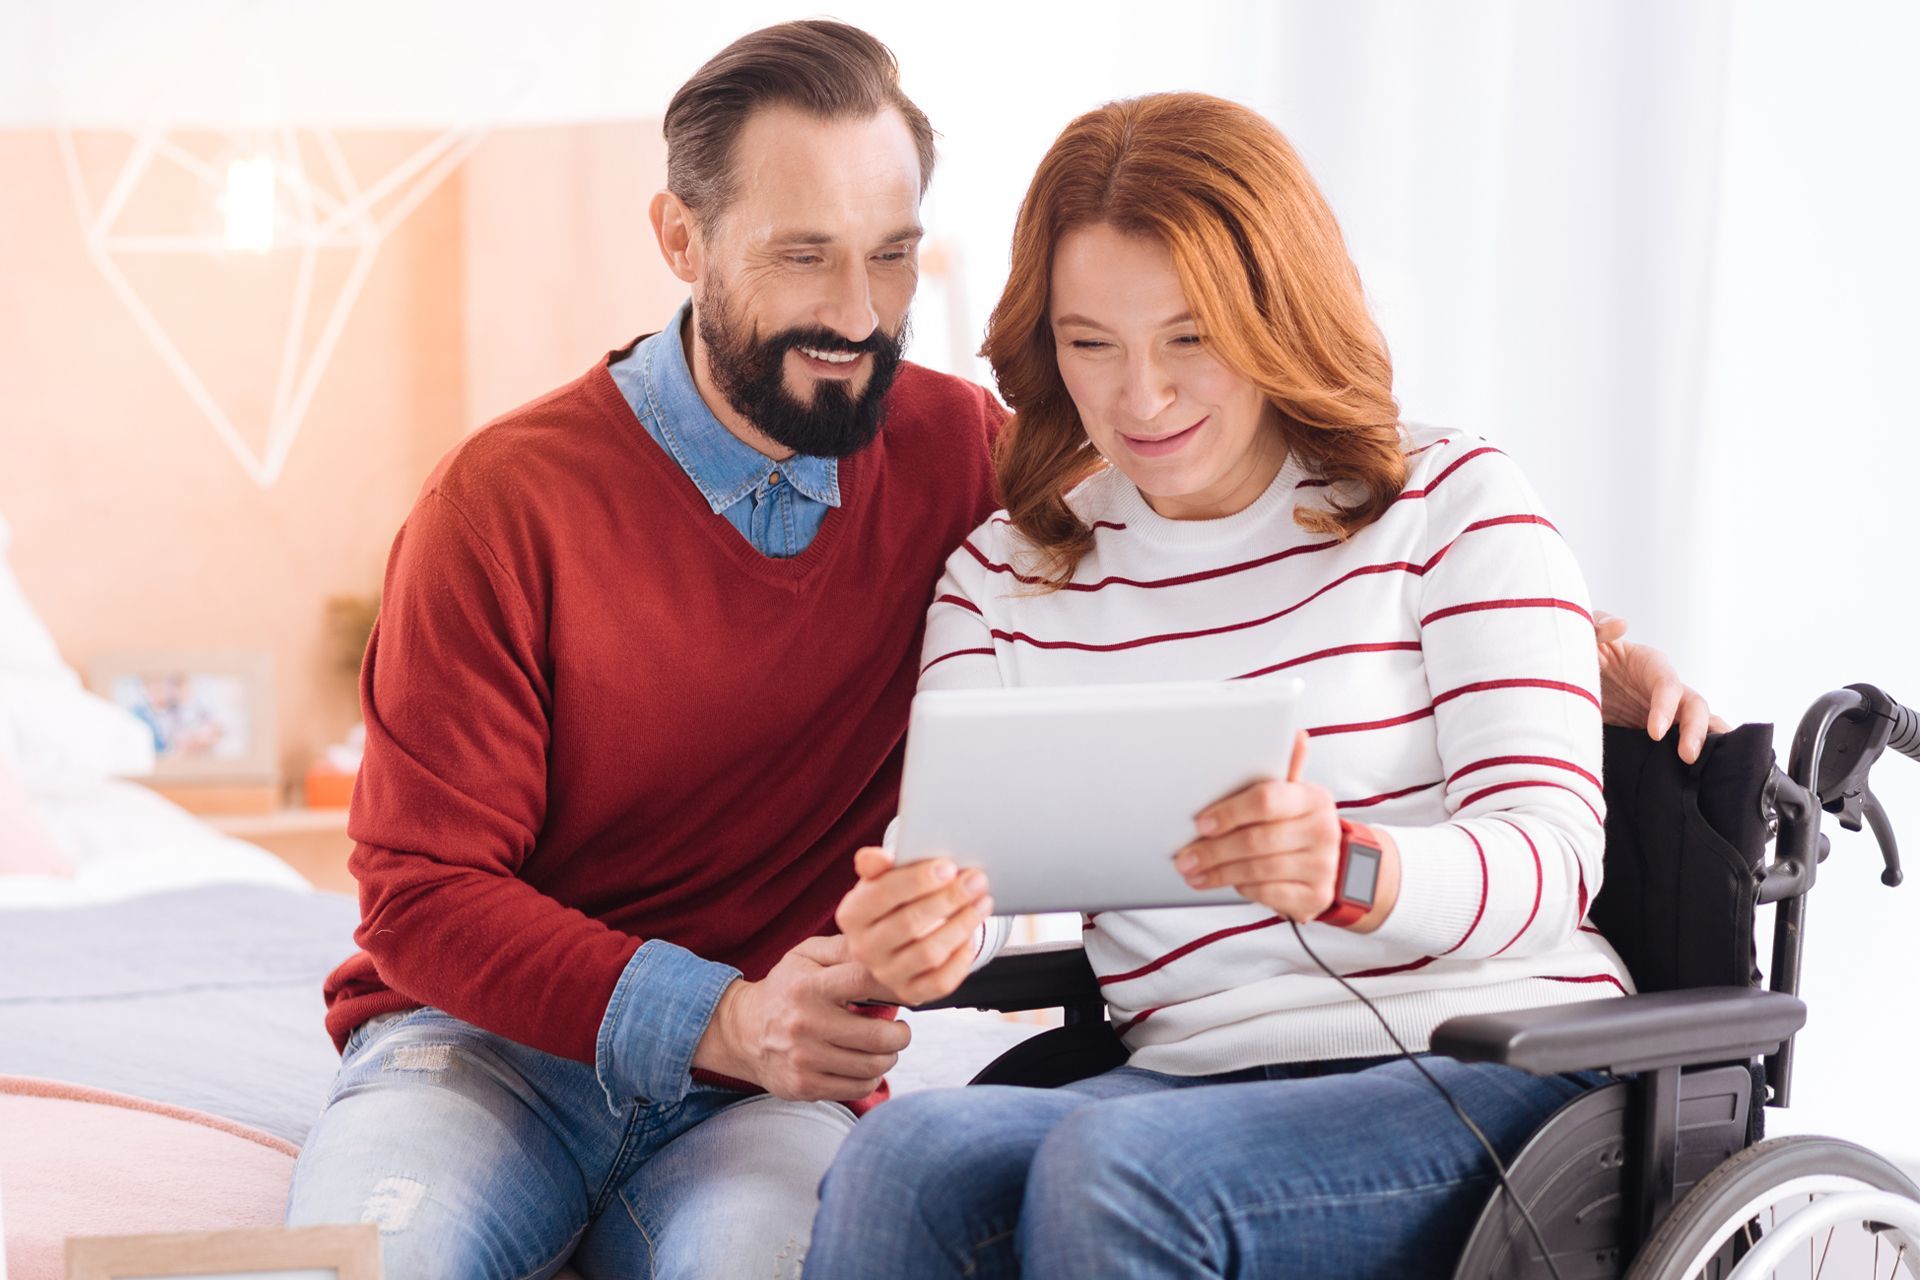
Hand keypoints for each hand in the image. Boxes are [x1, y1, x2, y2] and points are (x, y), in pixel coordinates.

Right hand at [691, 934, 909, 1101]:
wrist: (743, 1031)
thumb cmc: (786, 988)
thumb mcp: (807, 956)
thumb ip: (845, 948)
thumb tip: (884, 950)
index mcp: (809, 986)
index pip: (866, 981)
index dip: (897, 986)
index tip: (908, 993)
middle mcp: (806, 1024)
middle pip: (878, 1036)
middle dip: (901, 1034)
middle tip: (900, 1030)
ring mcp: (804, 1059)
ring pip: (872, 1066)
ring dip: (889, 1057)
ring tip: (884, 1047)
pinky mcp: (805, 1086)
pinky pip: (858, 1088)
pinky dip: (870, 1077)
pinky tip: (865, 1064)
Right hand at [834, 847, 992, 1005]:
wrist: (897, 936)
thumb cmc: (893, 900)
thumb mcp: (881, 877)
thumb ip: (875, 863)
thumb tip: (879, 857)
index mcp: (852, 914)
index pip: (881, 895)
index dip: (918, 880)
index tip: (949, 867)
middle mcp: (864, 948)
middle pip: (909, 923)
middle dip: (948, 899)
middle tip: (976, 881)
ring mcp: (887, 974)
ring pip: (929, 953)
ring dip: (962, 925)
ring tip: (982, 902)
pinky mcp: (911, 992)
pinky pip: (941, 982)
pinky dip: (961, 958)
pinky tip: (972, 935)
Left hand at [1174, 731, 1399, 929]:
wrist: (1341, 865)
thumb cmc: (1300, 824)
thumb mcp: (1294, 795)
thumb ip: (1285, 769)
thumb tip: (1296, 734)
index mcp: (1313, 797)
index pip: (1266, 800)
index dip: (1229, 812)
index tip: (1200, 823)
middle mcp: (1323, 831)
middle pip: (1256, 840)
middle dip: (1213, 851)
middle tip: (1184, 858)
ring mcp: (1322, 866)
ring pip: (1258, 870)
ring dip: (1219, 873)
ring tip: (1194, 873)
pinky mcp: (1317, 896)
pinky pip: (1268, 893)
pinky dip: (1242, 889)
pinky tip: (1227, 883)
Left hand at [1594, 611, 1729, 763]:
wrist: (1567, 682)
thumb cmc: (1579, 653)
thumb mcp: (1582, 637)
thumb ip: (1596, 626)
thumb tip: (1621, 624)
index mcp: (1650, 663)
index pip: (1668, 683)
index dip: (1665, 706)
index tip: (1654, 731)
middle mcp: (1664, 687)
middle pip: (1693, 705)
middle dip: (1694, 730)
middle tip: (1686, 757)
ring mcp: (1665, 710)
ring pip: (1699, 722)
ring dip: (1705, 742)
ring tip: (1705, 766)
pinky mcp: (1658, 730)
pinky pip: (1685, 739)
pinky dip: (1700, 750)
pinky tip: (1707, 772)